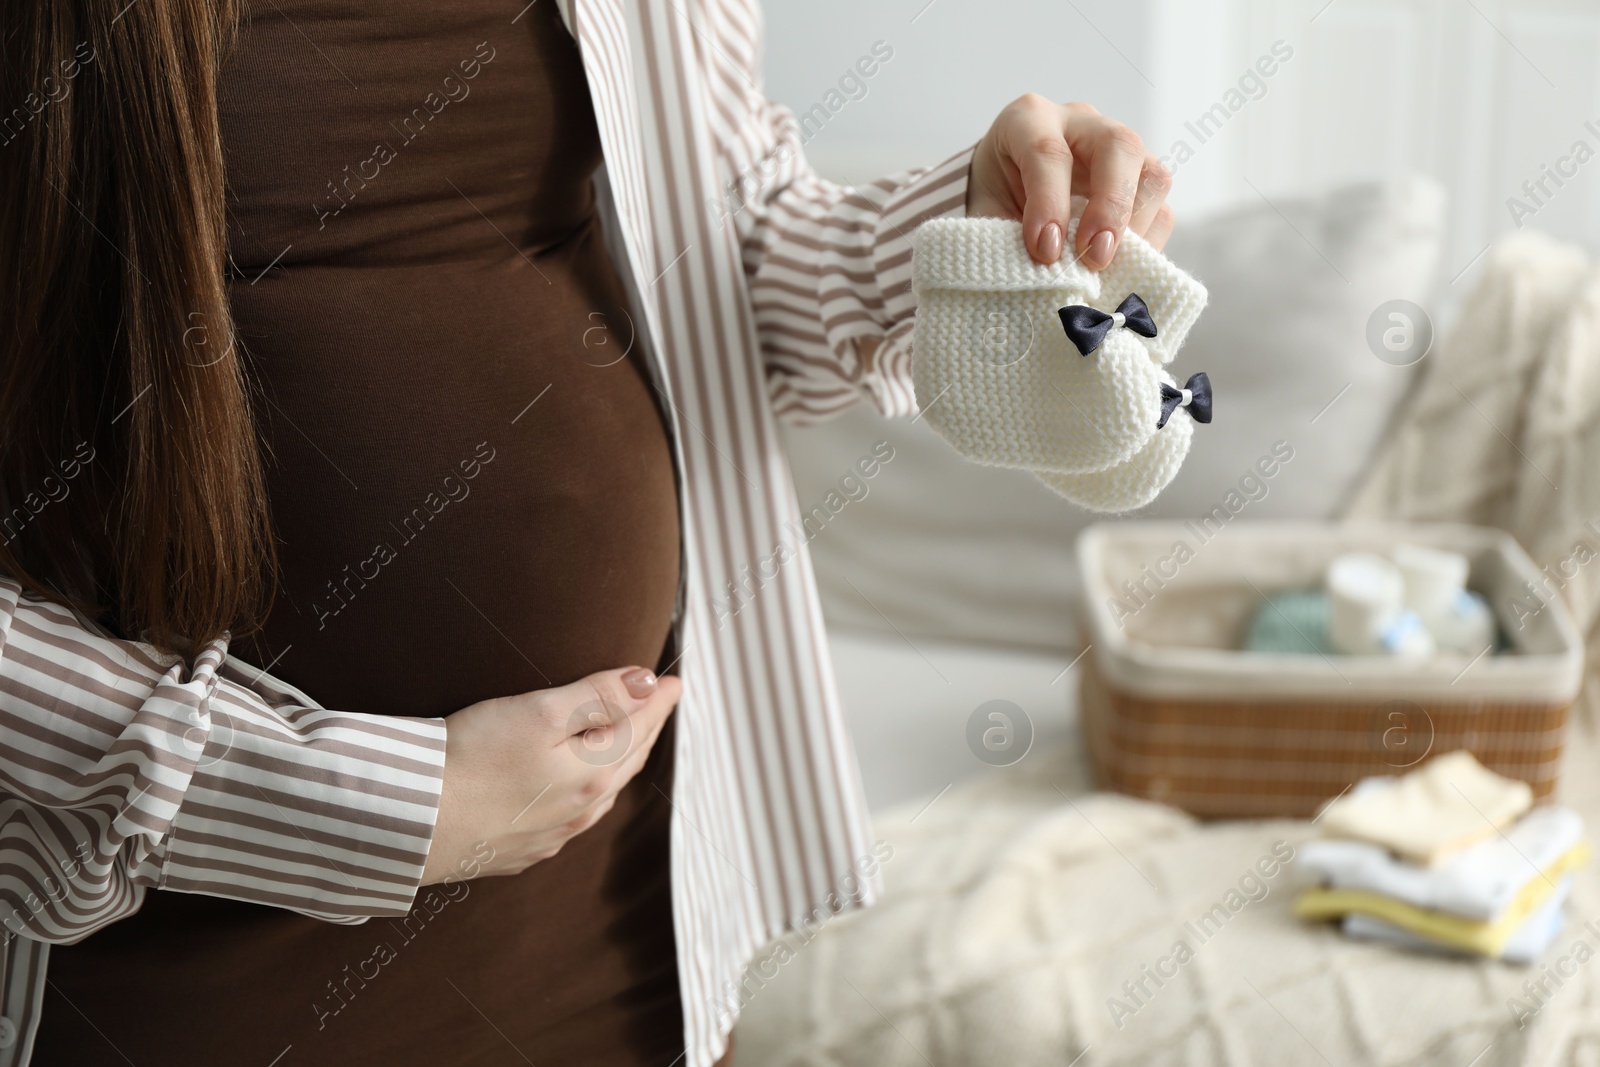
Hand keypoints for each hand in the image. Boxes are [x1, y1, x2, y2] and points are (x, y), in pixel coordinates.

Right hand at [420, 665, 680, 883]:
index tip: (674, 681)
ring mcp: (550, 834)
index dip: (657, 699)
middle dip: (645, 729)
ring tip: (629, 740)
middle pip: (625, 760)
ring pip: (601, 792)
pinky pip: (570, 817)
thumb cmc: (471, 760)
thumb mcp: (540, 713)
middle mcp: (580, 811)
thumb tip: (649, 683)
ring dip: (620, 762)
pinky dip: (585, 792)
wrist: (409, 822)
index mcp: (593, 774)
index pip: (638, 727)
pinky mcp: (519, 849)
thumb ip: (599, 696)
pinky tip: (577, 789)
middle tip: (659, 704)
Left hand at [966, 95, 1174, 267]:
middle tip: (1094, 256)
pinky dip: (1147, 243)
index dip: (1049, 203)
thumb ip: (1002, 236)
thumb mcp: (984, 211)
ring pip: (1152, 175)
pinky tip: (1120, 269)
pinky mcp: (1140, 181)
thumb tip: (1035, 278)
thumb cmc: (993, 196)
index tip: (1044, 251)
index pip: (1049, 151)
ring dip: (1136, 228)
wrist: (1006, 189)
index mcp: (1029, 119)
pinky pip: (1160, 208)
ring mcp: (1118, 150)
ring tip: (1108, 267)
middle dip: (1110, 206)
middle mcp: (1080, 124)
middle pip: (1118, 146)